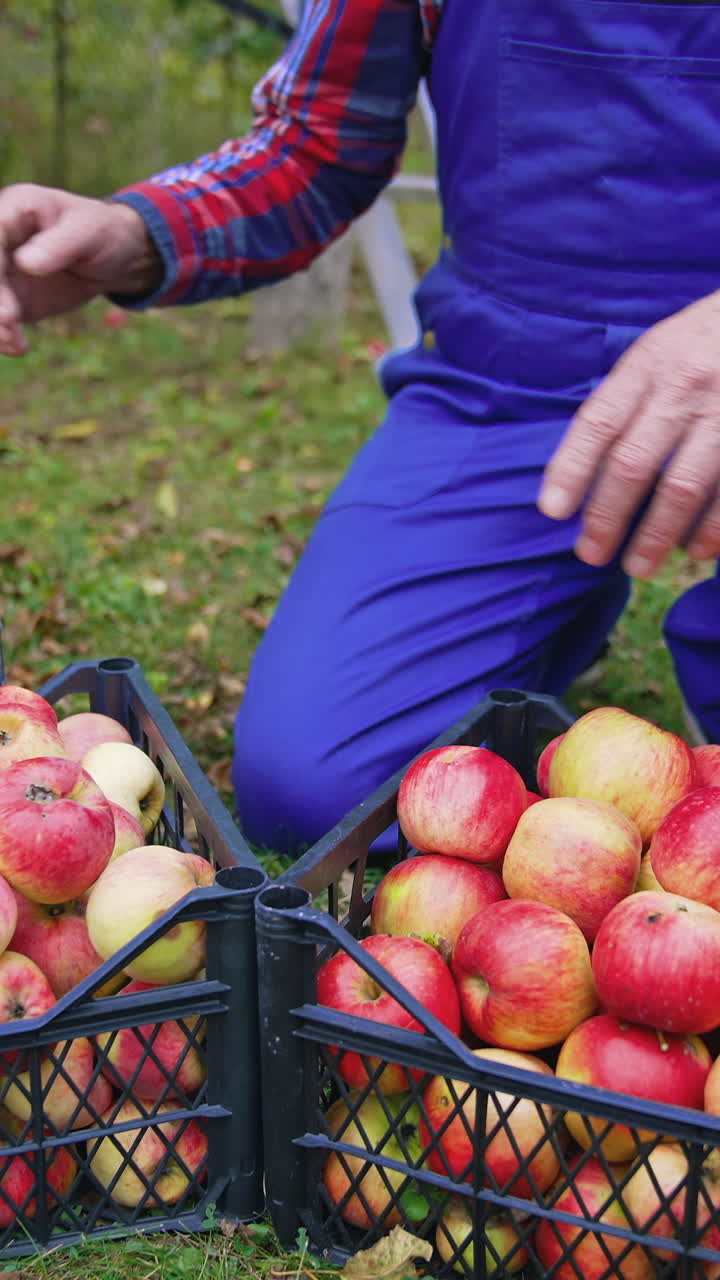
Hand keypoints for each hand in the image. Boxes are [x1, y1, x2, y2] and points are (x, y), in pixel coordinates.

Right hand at [0, 184, 162, 354]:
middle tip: (8, 322)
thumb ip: (59, 245)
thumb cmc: (101, 232)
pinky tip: (18, 347)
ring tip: (15, 342)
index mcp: (12, 210)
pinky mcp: (10, 298)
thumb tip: (25, 263)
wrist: (114, 256)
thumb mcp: (88, 232)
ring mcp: (1, 272)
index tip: (3, 296)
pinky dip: (3, 336)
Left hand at [538, 290, 719, 577]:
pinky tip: (698, 551)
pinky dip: (714, 528)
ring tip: (639, 566)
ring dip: (657, 535)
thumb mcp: (659, 349)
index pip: (597, 422)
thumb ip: (625, 399)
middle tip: (591, 555)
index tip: (552, 511)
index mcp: (649, 364)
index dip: (570, 469)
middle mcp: (684, 387)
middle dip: (607, 517)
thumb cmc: (704, 340)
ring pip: (682, 487)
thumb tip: (582, 470)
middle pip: (633, 464)